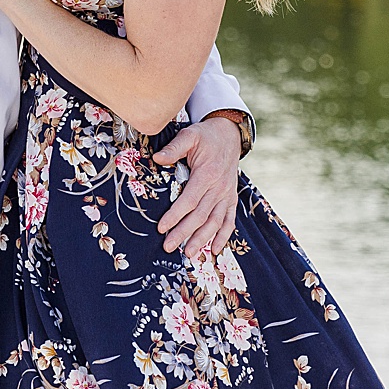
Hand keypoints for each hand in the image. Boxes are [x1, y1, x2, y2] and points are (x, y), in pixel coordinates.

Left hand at [153, 115, 240, 256]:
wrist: (230, 134)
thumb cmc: (206, 136)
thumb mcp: (189, 136)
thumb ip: (173, 148)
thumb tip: (157, 158)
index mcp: (207, 174)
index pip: (190, 200)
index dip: (175, 215)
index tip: (161, 228)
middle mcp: (219, 188)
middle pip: (201, 216)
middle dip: (184, 233)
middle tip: (169, 247)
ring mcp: (227, 195)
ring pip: (215, 222)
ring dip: (203, 240)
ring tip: (189, 254)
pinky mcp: (231, 199)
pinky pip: (230, 221)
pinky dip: (224, 237)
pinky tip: (215, 250)